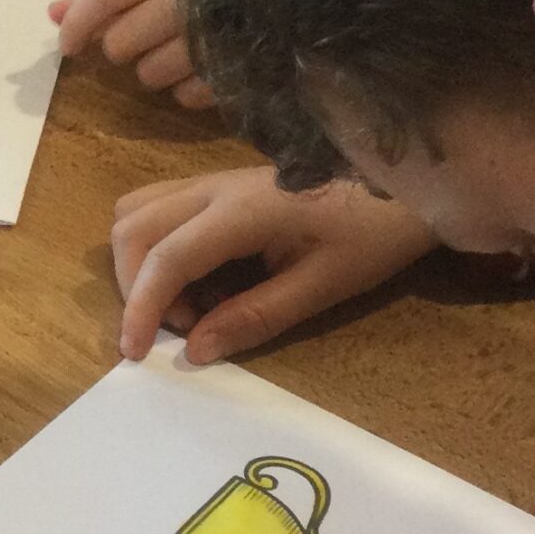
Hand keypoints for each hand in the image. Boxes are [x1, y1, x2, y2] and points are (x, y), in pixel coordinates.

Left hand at [51, 0, 211, 108]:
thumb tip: (51, 12)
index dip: (79, 21)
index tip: (66, 45)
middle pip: (125, 38)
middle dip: (121, 46)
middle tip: (141, 38)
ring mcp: (226, 33)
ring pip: (152, 73)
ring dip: (153, 71)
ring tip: (180, 51)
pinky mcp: (248, 69)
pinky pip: (190, 96)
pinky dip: (186, 91)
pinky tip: (203, 71)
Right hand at [111, 165, 434, 362]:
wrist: (401, 186)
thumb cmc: (371, 236)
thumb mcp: (323, 287)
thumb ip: (255, 316)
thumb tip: (195, 348)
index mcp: (242, 211)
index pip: (167, 256)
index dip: (142, 307)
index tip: (134, 353)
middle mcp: (213, 187)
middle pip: (133, 226)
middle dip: (133, 285)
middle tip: (173, 328)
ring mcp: (212, 180)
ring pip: (137, 210)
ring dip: (140, 262)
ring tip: (185, 304)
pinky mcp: (217, 185)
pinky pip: (159, 208)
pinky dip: (156, 247)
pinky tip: (198, 280)